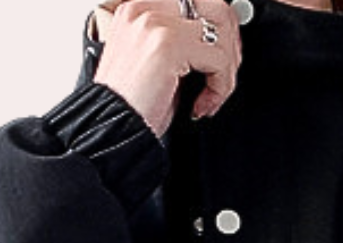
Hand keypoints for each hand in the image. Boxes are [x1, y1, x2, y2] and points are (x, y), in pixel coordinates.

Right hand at [92, 0, 242, 137]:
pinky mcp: (168, 43)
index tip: (221, 60)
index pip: (197, 1)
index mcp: (140, 7)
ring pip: (221, 30)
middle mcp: (144, 7)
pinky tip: (201, 105)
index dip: (219, 28)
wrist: (111, 131)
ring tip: (211, 95)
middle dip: (230, 45)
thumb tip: (222, 38)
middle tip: (223, 78)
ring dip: (227, 70)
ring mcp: (155, 21)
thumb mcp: (157, 62)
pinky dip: (220, 87)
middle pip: (215, 6)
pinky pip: (218, 58)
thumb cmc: (132, 107)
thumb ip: (182, 40)